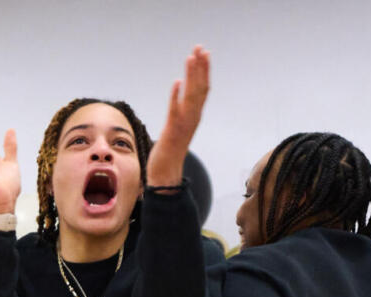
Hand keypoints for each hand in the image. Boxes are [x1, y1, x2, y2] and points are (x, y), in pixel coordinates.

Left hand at [145, 46, 211, 188]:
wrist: (166, 175)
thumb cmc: (169, 152)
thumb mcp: (177, 126)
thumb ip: (181, 109)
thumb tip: (180, 91)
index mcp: (194, 115)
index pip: (202, 88)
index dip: (204, 70)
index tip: (203, 53)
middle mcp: (192, 118)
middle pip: (200, 88)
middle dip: (201, 67)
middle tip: (200, 47)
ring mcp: (183, 124)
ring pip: (191, 96)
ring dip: (192, 76)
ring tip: (191, 58)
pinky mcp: (172, 131)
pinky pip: (175, 111)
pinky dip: (176, 97)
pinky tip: (177, 83)